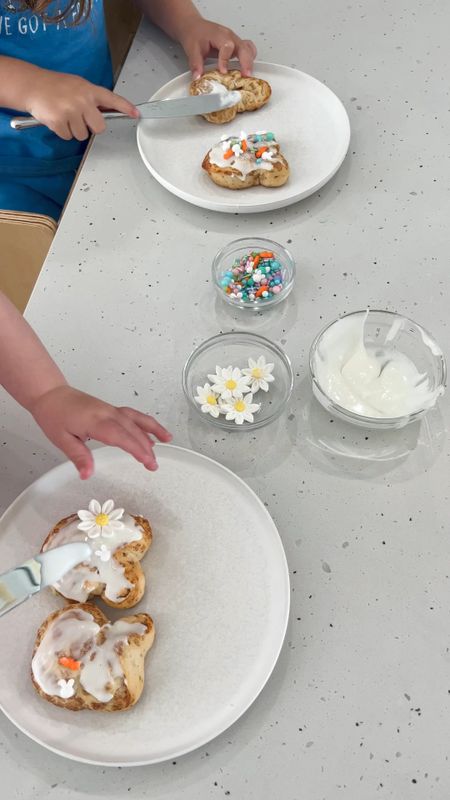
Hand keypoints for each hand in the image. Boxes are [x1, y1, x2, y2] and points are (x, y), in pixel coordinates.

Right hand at [26, 69, 138, 140]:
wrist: (32, 85)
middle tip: (79, 118)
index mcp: (89, 90)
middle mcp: (82, 100)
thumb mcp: (77, 86)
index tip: (136, 114)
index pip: (112, 99)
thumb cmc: (56, 87)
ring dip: (74, 130)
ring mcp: (71, 111)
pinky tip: (56, 119)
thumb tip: (107, 111)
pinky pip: (68, 137)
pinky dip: (62, 131)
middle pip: (99, 127)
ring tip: (64, 115)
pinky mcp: (59, 121)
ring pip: (82, 135)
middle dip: (90, 127)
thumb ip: (92, 98)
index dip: (126, 108)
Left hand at [30, 386, 171, 479]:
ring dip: (153, 430)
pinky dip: (145, 422)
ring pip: (137, 419)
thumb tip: (87, 474)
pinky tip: (153, 431)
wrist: (51, 394)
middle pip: (133, 430)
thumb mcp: (61, 439)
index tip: (148, 461)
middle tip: (154, 465)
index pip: (122, 437)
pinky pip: (133, 415)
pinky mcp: (111, 409)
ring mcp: (111, 410)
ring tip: (168, 440)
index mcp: (96, 422)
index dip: (137, 449)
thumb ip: (78, 456)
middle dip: (147, 448)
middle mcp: (108, 414)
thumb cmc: (54, 415)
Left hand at [179, 18, 256, 78]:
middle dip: (246, 62)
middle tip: (245, 76)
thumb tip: (198, 77)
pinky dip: (249, 59)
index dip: (226, 59)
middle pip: (243, 47)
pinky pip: (248, 50)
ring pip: (248, 49)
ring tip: (247, 75)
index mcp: (219, 35)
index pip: (227, 46)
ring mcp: (235, 40)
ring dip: (249, 62)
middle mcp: (230, 36)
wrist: (195, 27)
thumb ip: (196, 64)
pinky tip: (246, 69)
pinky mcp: (236, 45)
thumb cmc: (195, 35)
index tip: (223, 71)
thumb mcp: (192, 49)